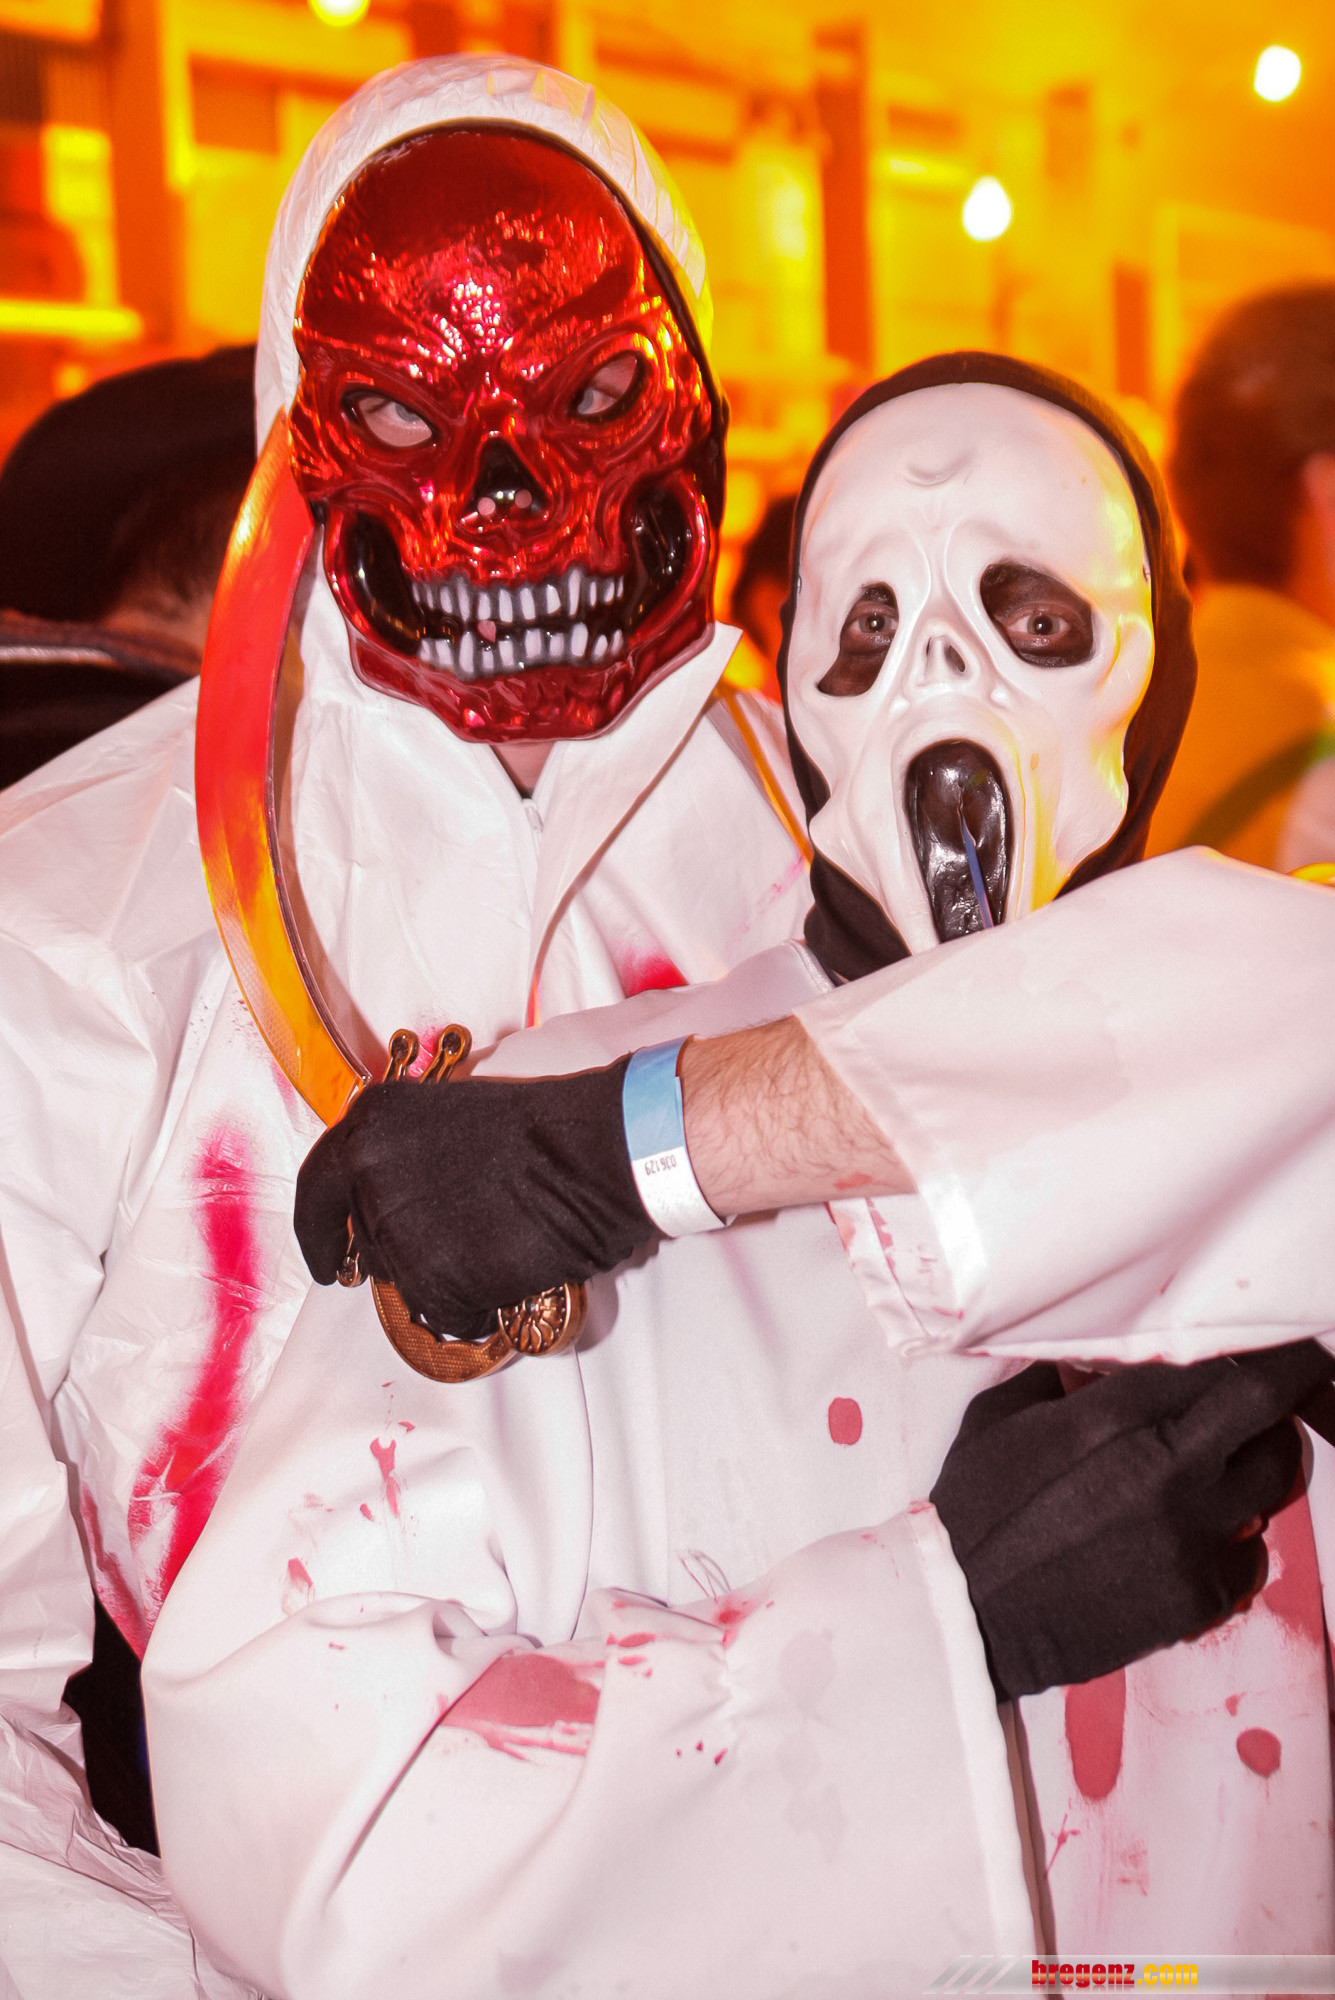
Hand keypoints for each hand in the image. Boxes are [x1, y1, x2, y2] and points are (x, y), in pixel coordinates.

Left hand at [294, 1059, 655, 1342]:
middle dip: (405, 1250)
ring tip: (493, 1239)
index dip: (318, 1233)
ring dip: (443, 1274)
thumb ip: (399, 1154)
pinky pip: (441, 1312)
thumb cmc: (542, 1129)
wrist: (592, 1154)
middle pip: (367, 1241)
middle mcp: (368, 1174)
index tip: (325, 1262)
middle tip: (456, 1239)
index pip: (316, 1191)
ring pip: (403, 1279)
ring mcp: (396, 1229)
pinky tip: (506, 1263)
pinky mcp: (431, 1278)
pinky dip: (473, 1304)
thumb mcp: (445, 1117)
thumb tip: (386, 1197)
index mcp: (370, 1125)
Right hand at [930, 1341, 1333, 1700]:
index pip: (1210, 1361)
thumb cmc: (975, 1509)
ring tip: (1230, 1457)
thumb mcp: (1000, 1417)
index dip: (1234, 1348)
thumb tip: (1105, 1355)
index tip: (1248, 1345)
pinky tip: (1195, 1531)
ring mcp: (1188, 1538)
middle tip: (1277, 1379)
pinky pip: (1252, 1550)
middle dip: (1281, 1382)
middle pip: (1266, 1405)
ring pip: (1276, 1475)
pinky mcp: (1198, 1597)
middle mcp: (1164, 1470)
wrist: (967, 1614)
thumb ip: (1062, 1377)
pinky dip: (1235, 1534)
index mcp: (1111, 1417)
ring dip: (1260, 1456)